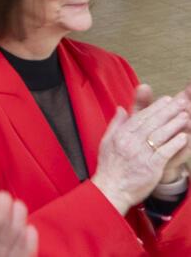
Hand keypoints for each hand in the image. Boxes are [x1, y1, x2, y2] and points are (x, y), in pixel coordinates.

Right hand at [90, 97, 190, 214]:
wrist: (111, 189)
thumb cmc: (109, 167)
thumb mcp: (106, 141)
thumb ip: (116, 124)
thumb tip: (122, 109)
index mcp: (121, 134)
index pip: (141, 117)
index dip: (155, 107)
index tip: (166, 100)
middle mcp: (131, 142)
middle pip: (153, 123)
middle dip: (168, 111)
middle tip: (180, 103)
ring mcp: (141, 154)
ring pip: (160, 135)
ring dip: (174, 125)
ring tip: (185, 117)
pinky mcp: (151, 167)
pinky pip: (165, 152)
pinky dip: (175, 144)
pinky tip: (183, 138)